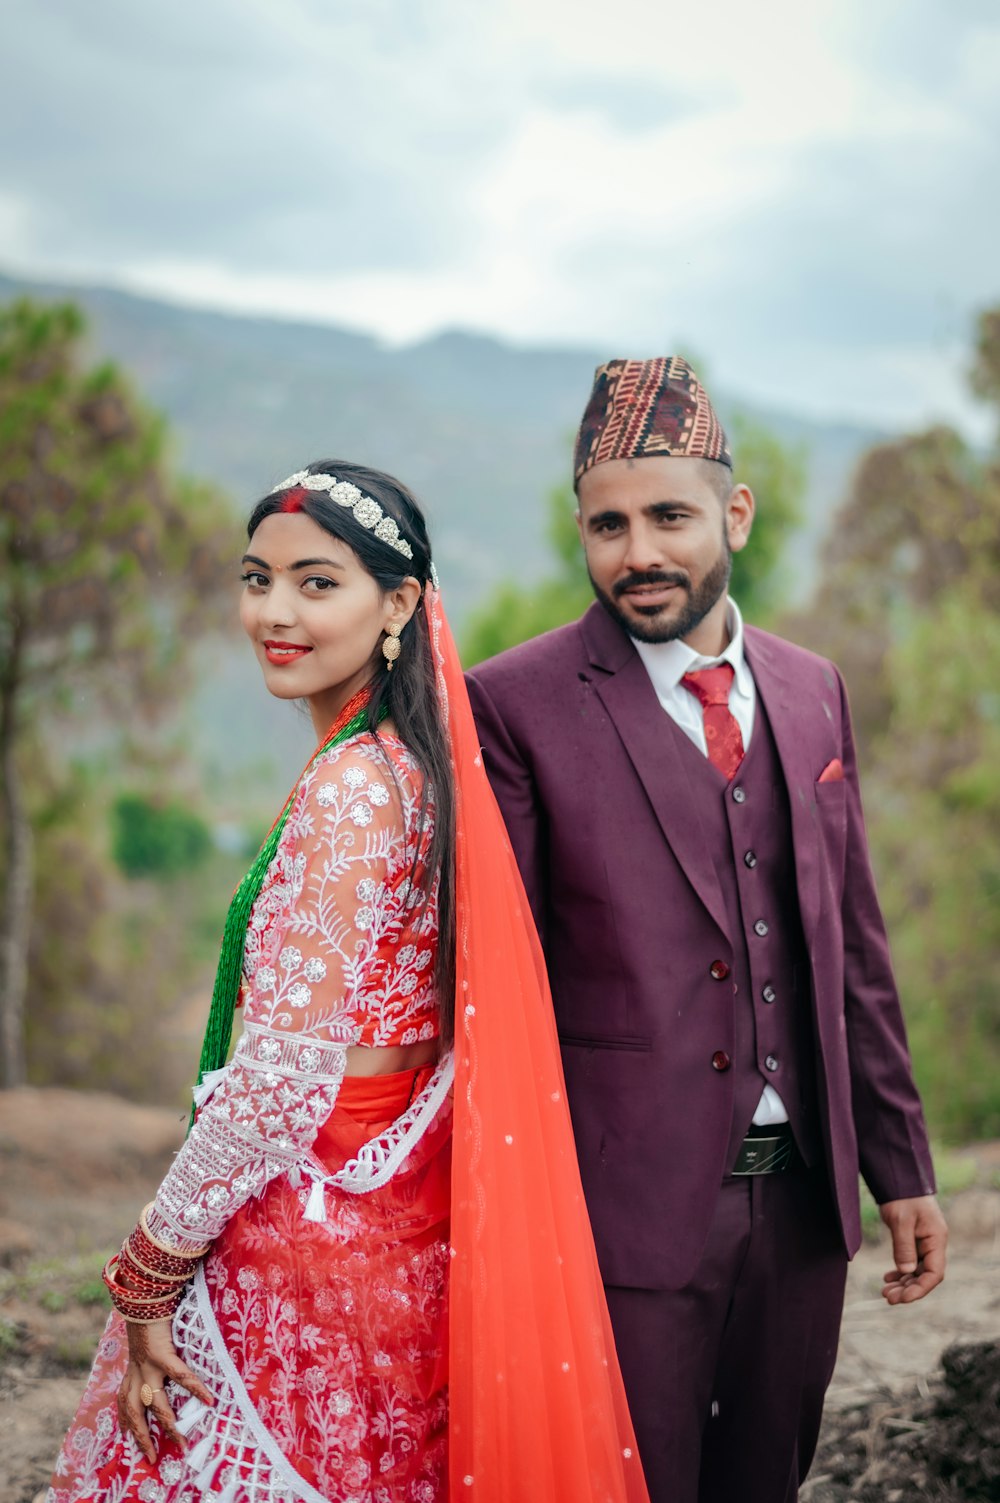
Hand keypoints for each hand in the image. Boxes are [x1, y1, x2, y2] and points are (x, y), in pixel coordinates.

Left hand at [117, 1318, 214, 1464]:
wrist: (143, 1290)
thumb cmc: (148, 1308)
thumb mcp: (146, 1333)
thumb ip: (154, 1345)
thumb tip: (166, 1346)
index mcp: (133, 1365)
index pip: (123, 1400)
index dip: (126, 1421)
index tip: (128, 1437)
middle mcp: (136, 1369)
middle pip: (133, 1411)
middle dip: (141, 1437)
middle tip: (153, 1457)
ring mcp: (146, 1363)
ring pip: (154, 1403)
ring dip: (169, 1424)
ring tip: (182, 1441)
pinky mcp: (160, 1353)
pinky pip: (180, 1375)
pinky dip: (195, 1388)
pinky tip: (209, 1399)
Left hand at [879, 1194, 947, 1304]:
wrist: (898, 1178)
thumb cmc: (902, 1196)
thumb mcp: (901, 1220)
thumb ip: (904, 1246)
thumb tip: (906, 1272)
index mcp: (936, 1239)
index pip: (934, 1273)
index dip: (920, 1288)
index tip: (903, 1298)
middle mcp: (933, 1243)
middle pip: (924, 1275)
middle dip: (908, 1289)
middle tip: (888, 1297)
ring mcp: (924, 1242)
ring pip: (916, 1271)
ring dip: (903, 1283)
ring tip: (885, 1291)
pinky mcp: (913, 1240)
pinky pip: (910, 1262)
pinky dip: (900, 1272)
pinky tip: (888, 1278)